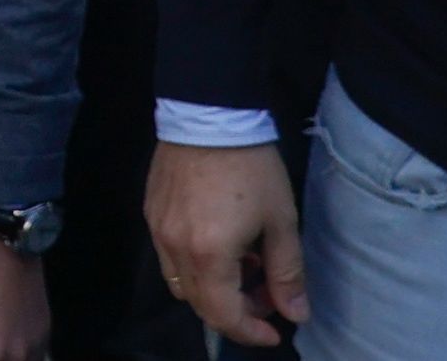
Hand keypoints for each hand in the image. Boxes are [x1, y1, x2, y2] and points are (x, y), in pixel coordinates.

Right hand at [146, 140, 308, 346]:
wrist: (209, 114)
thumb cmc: (251, 168)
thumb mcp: (280, 221)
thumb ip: (286, 273)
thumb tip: (295, 314)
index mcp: (209, 255)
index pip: (224, 314)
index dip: (250, 332)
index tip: (275, 331)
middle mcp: (175, 249)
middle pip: (200, 304)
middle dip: (235, 311)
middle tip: (266, 294)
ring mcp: (158, 231)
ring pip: (181, 283)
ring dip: (212, 289)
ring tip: (244, 266)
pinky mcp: (150, 213)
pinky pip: (168, 257)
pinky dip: (195, 265)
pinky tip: (219, 242)